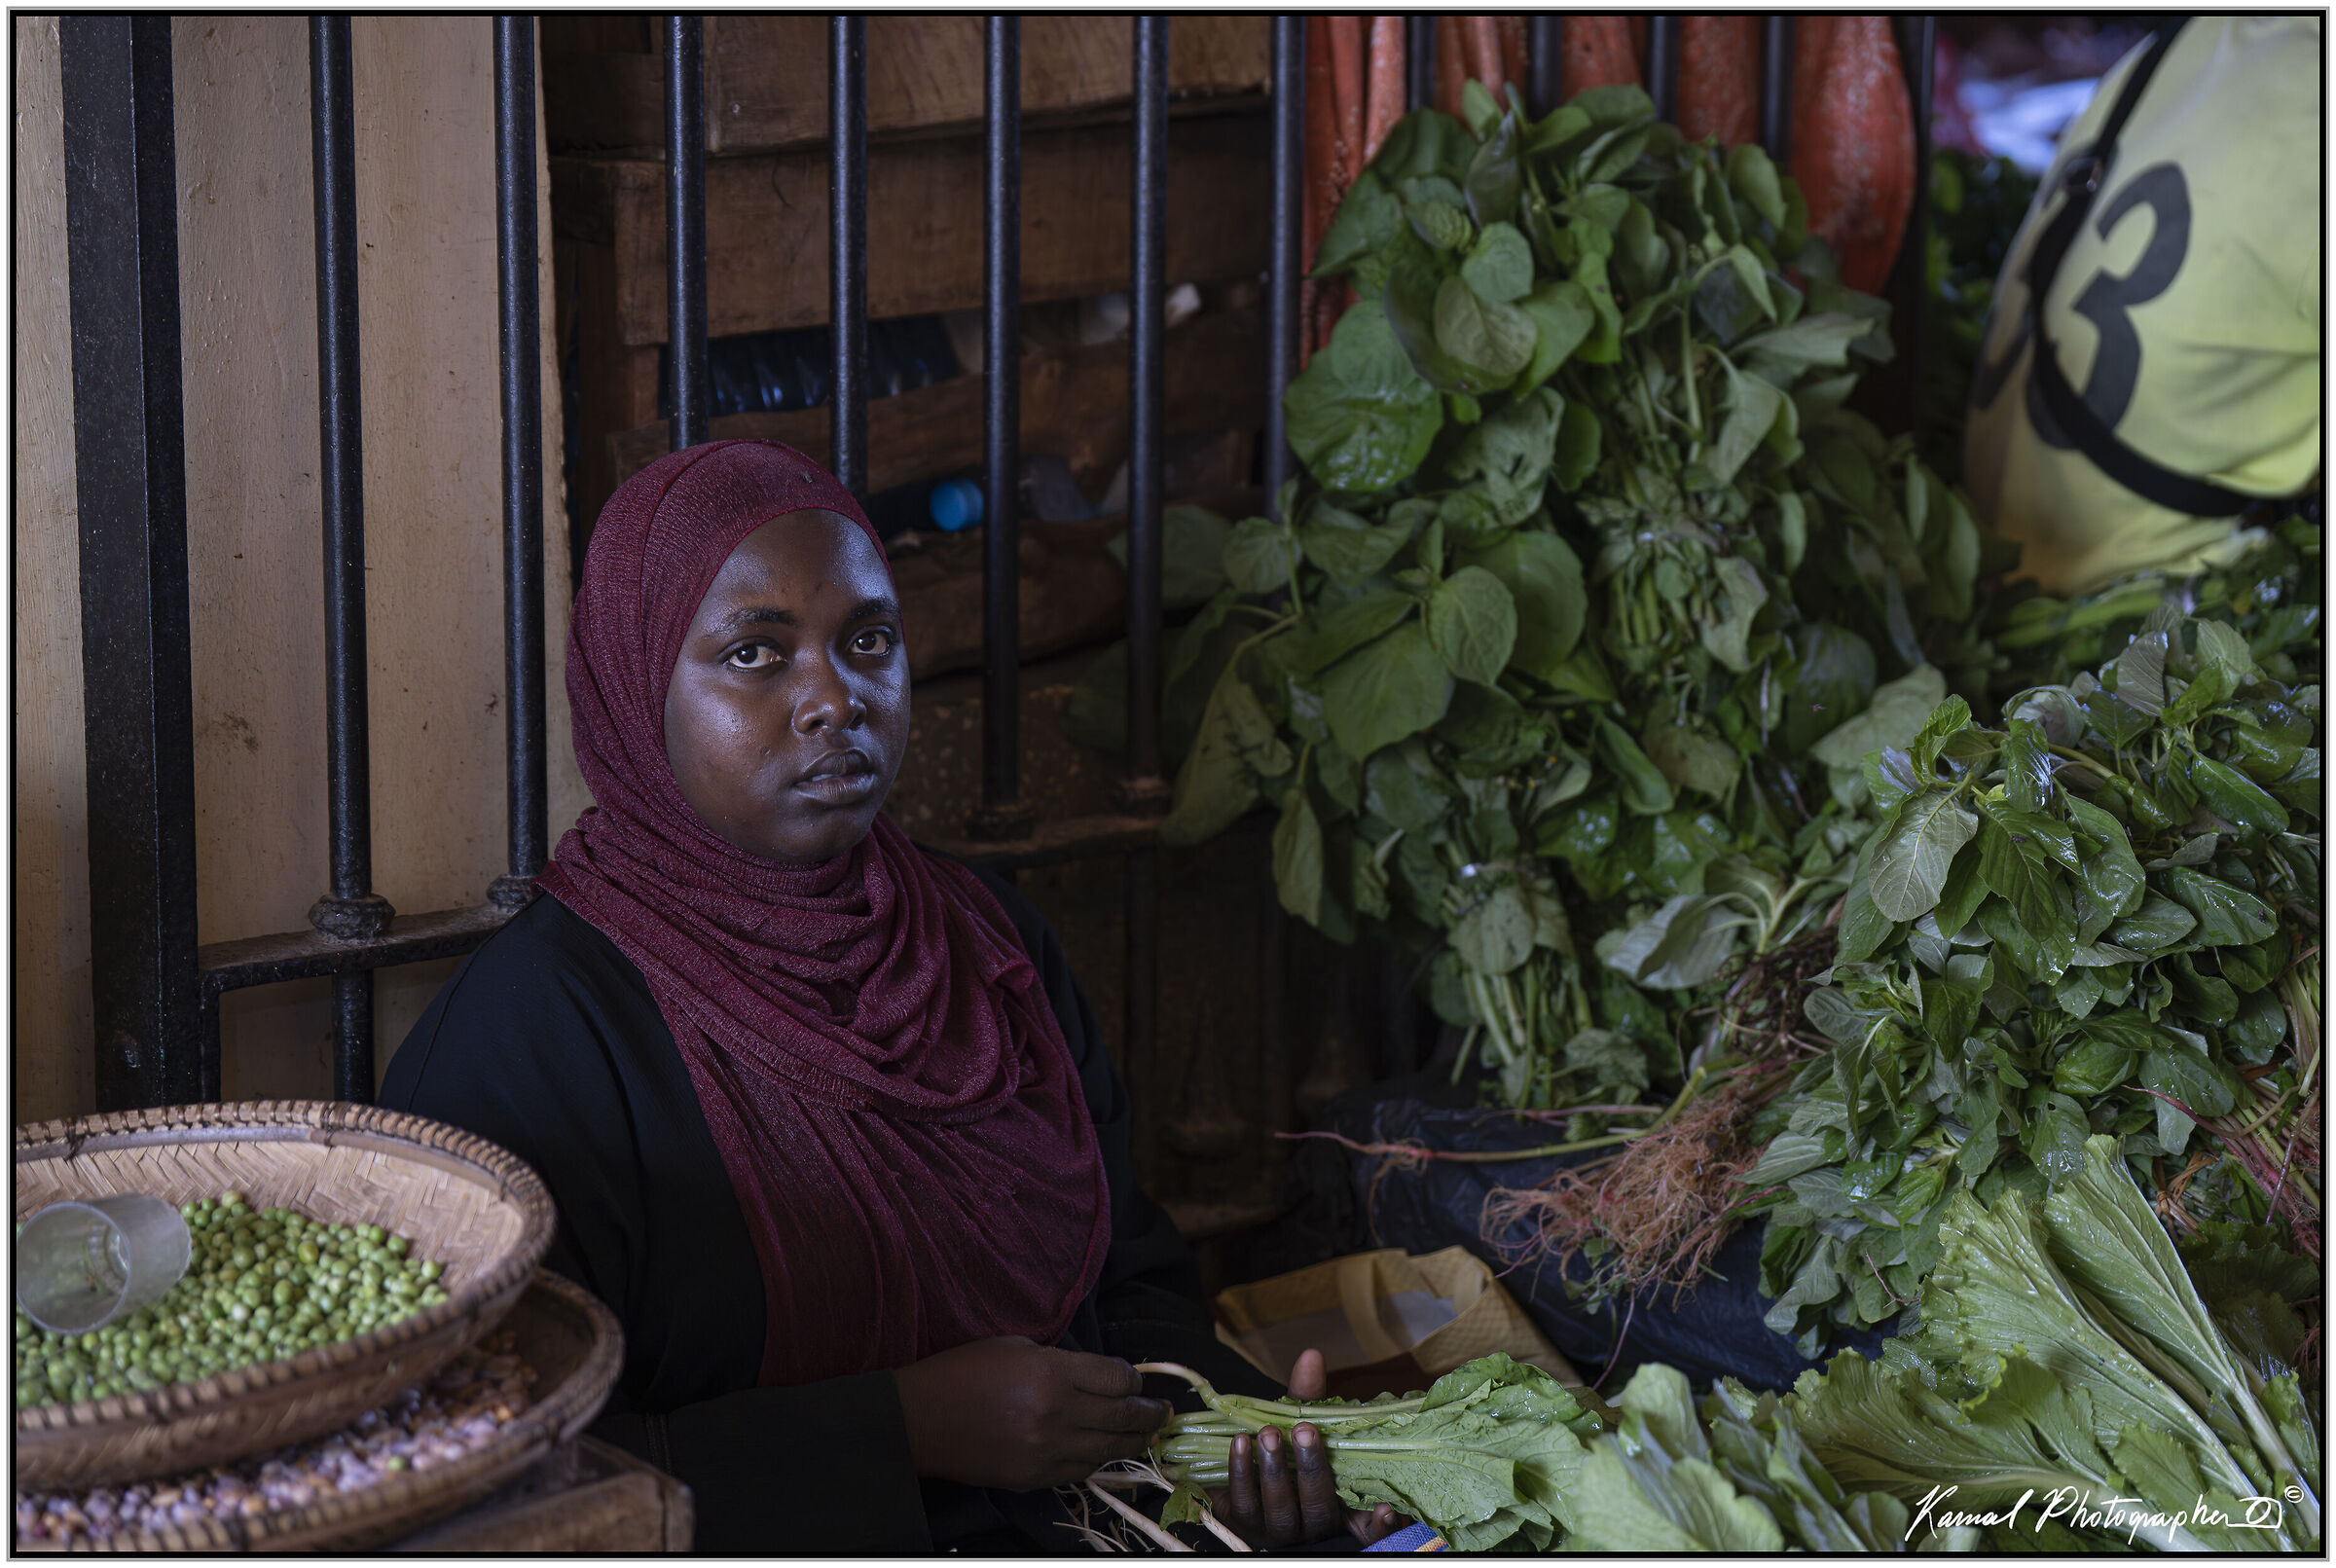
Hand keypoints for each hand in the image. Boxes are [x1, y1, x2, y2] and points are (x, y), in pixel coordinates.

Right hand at [894, 1336, 1170, 1491]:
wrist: (920, 1420)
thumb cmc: (963, 1372)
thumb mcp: (1016, 1346)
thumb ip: (1061, 1359)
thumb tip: (1096, 1373)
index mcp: (1053, 1371)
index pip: (1117, 1377)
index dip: (1134, 1378)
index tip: (1138, 1379)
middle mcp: (1057, 1412)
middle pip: (1123, 1415)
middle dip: (1150, 1413)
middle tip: (1165, 1411)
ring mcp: (1047, 1450)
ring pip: (1108, 1449)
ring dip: (1134, 1441)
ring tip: (1149, 1435)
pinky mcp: (1035, 1477)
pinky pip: (1081, 1470)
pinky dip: (1098, 1460)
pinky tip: (1107, 1452)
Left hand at [1209, 1349, 1403, 1547]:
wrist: (1235, 1473)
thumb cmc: (1283, 1449)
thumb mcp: (1302, 1424)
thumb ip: (1309, 1398)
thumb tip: (1311, 1356)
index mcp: (1338, 1509)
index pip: (1369, 1530)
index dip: (1380, 1527)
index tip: (1386, 1509)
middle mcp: (1310, 1525)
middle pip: (1317, 1508)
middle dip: (1310, 1468)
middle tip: (1304, 1430)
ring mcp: (1276, 1528)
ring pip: (1279, 1508)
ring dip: (1273, 1469)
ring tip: (1267, 1433)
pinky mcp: (1242, 1522)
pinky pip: (1242, 1502)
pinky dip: (1240, 1471)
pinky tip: (1241, 1441)